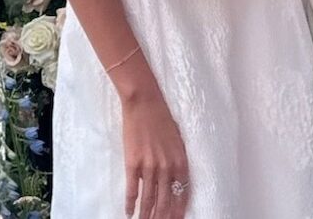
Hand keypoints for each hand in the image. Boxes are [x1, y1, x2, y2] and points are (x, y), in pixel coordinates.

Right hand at [122, 95, 189, 218]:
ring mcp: (149, 166)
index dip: (179, 210)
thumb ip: (177, 162)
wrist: (144, 104)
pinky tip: (129, 213)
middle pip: (166, 201)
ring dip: (147, 215)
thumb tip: (174, 180)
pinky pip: (132, 189)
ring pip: (149, 199)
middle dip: (163, 217)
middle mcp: (167, 167)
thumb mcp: (177, 142)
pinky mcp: (133, 163)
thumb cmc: (162, 120)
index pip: (182, 194)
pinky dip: (131, 204)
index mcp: (180, 162)